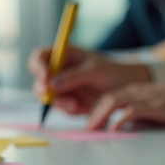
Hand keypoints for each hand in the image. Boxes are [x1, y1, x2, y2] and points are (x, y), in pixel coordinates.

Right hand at [27, 44, 151, 114]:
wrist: (126, 91)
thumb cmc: (112, 73)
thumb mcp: (94, 71)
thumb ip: (73, 77)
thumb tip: (51, 84)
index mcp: (64, 54)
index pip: (40, 56)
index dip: (38, 66)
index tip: (45, 78)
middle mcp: (59, 69)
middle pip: (39, 78)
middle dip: (43, 89)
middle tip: (50, 96)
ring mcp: (62, 86)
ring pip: (47, 96)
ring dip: (58, 103)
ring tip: (76, 106)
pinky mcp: (67, 100)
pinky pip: (59, 107)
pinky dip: (67, 110)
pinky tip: (82, 108)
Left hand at [86, 81, 164, 129]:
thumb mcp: (153, 107)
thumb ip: (137, 114)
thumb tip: (122, 128)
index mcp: (134, 90)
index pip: (108, 97)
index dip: (95, 110)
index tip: (89, 125)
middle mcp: (136, 90)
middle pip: (107, 98)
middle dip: (93, 114)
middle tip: (86, 130)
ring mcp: (146, 96)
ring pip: (115, 101)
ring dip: (101, 116)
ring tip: (93, 130)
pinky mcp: (155, 105)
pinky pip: (132, 110)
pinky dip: (120, 119)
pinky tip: (114, 130)